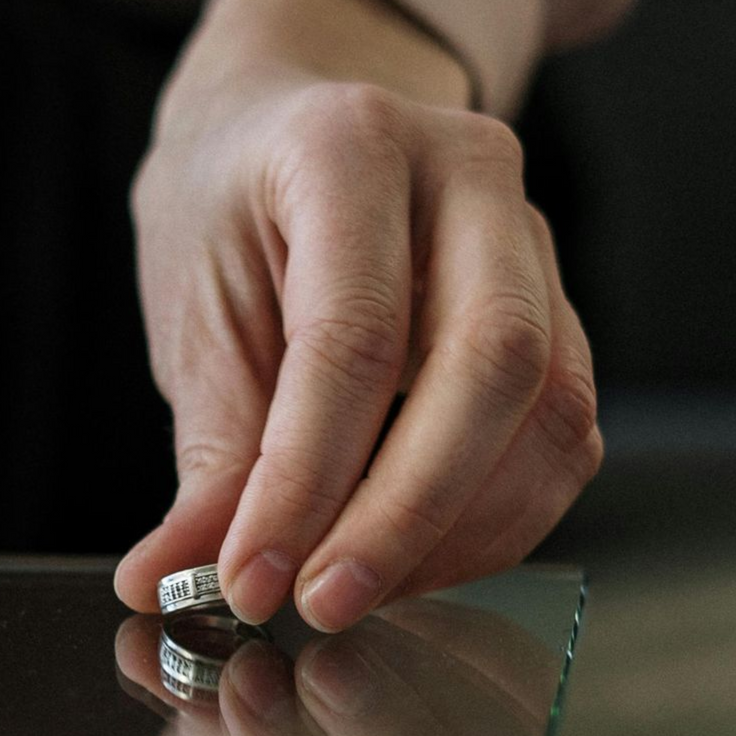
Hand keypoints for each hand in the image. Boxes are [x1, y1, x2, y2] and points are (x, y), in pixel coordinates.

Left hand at [114, 0, 602, 630]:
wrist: (287, 131)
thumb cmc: (231, 211)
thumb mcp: (194, 312)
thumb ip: (210, 453)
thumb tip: (172, 580)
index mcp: (352, 147)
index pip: (352, 337)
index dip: (304, 479)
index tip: (252, 578)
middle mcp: (470, 177)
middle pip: (493, 365)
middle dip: (407, 515)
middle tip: (322, 604)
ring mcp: (535, 240)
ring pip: (552, 410)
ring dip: (459, 532)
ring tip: (356, 590)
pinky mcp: (563, 314)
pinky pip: (563, 438)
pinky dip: (494, 522)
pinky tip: (413, 562)